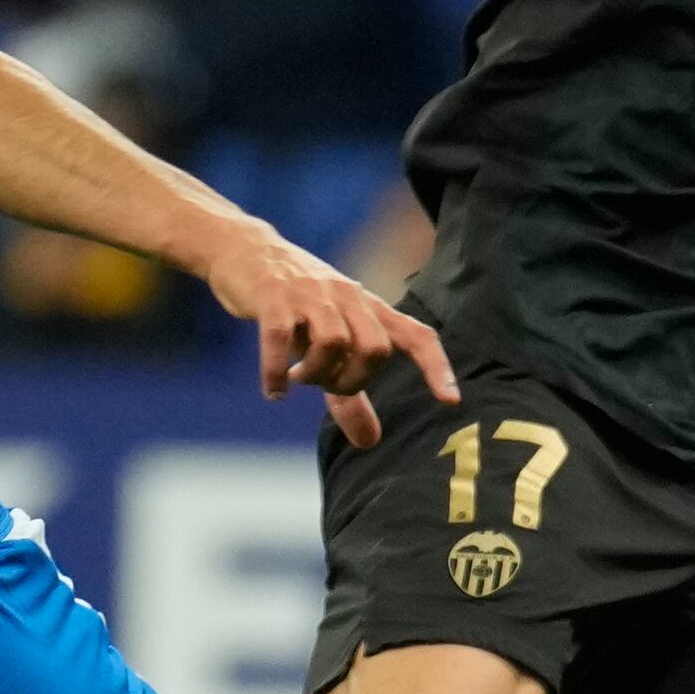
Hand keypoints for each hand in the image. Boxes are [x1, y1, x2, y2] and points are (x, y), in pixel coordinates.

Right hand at [192, 223, 456, 449]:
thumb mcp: (324, 345)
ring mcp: (310, 295)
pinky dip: (276, 372)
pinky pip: (280, 338)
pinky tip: (274, 391)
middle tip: (327, 387)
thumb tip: (370, 443)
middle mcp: (346, 297)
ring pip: (333, 342)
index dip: (436, 366)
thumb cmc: (294, 304)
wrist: (245, 250)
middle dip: (353, 380)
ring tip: (298, 379)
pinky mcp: (273, 296)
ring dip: (316, 374)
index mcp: (367, 307)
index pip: (416, 334)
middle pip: (375, 347)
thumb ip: (349, 395)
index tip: (449, 401)